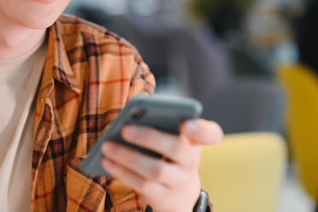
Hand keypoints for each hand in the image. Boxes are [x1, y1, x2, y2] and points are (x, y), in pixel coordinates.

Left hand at [101, 118, 222, 211]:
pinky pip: (142, 185)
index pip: (211, 134)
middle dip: (149, 137)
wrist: (178, 192)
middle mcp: (192, 161)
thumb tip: (127, 120)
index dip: (201, 130)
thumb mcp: (168, 138)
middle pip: (176, 149)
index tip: (186, 124)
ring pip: (155, 170)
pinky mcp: (164, 197)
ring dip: (128, 157)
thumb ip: (157, 124)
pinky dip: (122, 172)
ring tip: (107, 146)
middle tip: (125, 128)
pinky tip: (107, 161)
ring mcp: (180, 181)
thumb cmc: (167, 154)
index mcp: (194, 140)